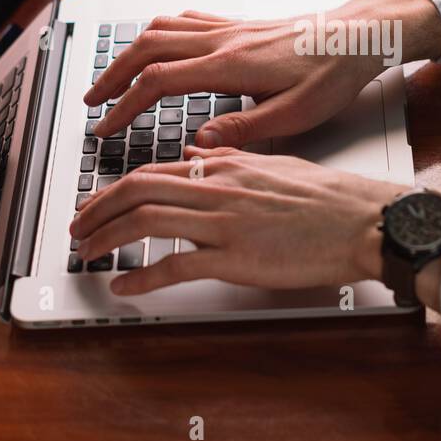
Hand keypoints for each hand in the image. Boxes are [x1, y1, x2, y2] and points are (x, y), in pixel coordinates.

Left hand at [69, 146, 409, 295]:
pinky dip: (142, 277)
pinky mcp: (235, 257)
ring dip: (108, 238)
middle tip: (78, 228)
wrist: (362, 220)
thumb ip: (229, 156)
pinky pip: (175, 265)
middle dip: (97, 210)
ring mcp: (224, 223)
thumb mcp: (274, 163)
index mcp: (226, 166)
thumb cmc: (328, 197)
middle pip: (137, 191)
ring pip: (147, 222)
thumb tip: (195, 153)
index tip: (97, 203)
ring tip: (89, 253)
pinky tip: (124, 287)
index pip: (154, 171)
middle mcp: (218, 189)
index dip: (115, 189)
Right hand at [84, 0, 440, 146]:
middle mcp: (224, 40)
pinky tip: (160, 43)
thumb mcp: (296, 115)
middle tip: (93, 101)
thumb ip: (245, 129)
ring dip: (131, 51)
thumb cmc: (335, 73)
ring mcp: (232, 28)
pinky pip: (188, 20)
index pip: (159, 82)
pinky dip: (162, 32)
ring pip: (163, 28)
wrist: (362, 35)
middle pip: (147, 47)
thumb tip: (200, 141)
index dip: (125, 106)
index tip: (106, 127)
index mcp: (231, 65)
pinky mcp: (242, 24)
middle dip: (113, 74)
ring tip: (114, 74)